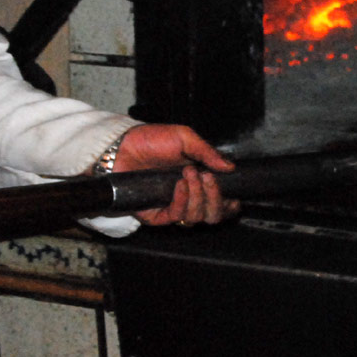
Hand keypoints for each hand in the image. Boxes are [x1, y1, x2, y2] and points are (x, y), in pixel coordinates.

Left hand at [112, 124, 238, 226]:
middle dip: (215, 198)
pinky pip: (176, 217)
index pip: (221, 204)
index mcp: (200, 182)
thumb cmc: (151, 140)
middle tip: (207, 177)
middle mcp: (189, 198)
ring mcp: (173, 206)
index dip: (230, 206)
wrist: (123, 146)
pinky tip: (179, 185)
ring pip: (197, 218)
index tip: (234, 198)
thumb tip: (230, 167)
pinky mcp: (156, 214)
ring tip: (188, 175)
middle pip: (213, 215)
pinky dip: (182, 201)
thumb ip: (208, 152)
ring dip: (198, 196)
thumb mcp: (184, 138)